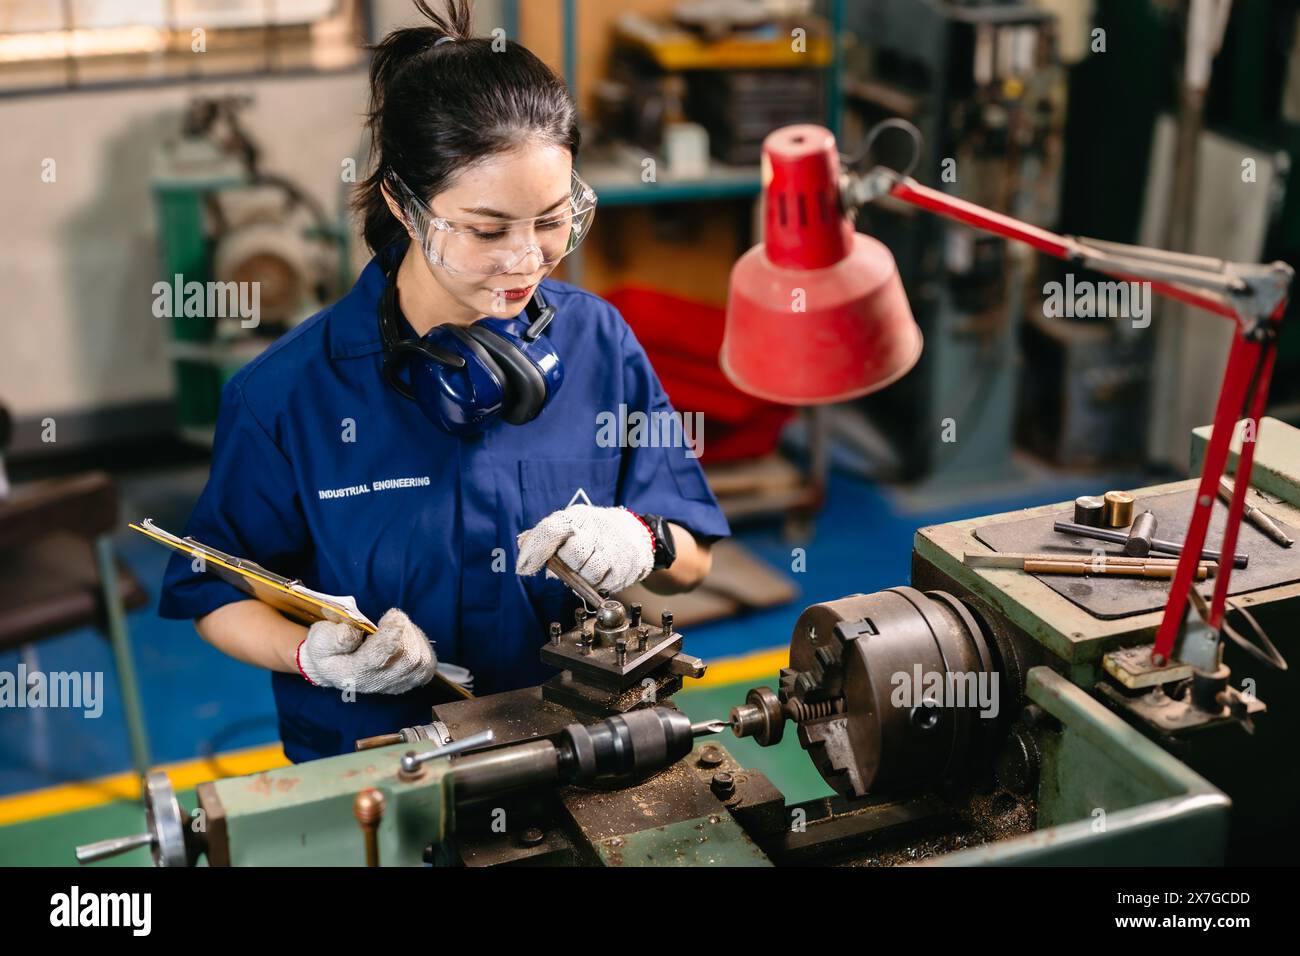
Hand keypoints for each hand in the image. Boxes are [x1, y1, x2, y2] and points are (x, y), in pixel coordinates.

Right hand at [296, 608, 436, 693]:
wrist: (334, 667)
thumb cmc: (328, 649)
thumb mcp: (320, 640)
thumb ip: (332, 638)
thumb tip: (350, 634)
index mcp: (353, 673)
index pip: (378, 659)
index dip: (390, 638)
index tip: (395, 618)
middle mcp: (377, 683)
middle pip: (407, 658)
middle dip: (404, 631)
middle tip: (391, 617)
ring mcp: (396, 685)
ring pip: (421, 661)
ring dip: (413, 636)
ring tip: (397, 627)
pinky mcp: (410, 681)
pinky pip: (428, 664)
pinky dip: (422, 645)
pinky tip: (407, 637)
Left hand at [516, 504, 654, 593]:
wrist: (633, 533)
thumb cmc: (592, 531)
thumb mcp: (569, 523)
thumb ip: (544, 535)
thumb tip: (522, 543)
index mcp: (576, 516)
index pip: (551, 529)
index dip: (533, 551)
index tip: (523, 569)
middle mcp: (595, 530)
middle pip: (572, 554)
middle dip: (566, 564)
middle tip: (568, 563)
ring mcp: (612, 549)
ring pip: (589, 572)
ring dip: (582, 576)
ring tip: (584, 569)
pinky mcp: (623, 568)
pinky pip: (603, 584)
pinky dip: (596, 584)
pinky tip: (598, 574)